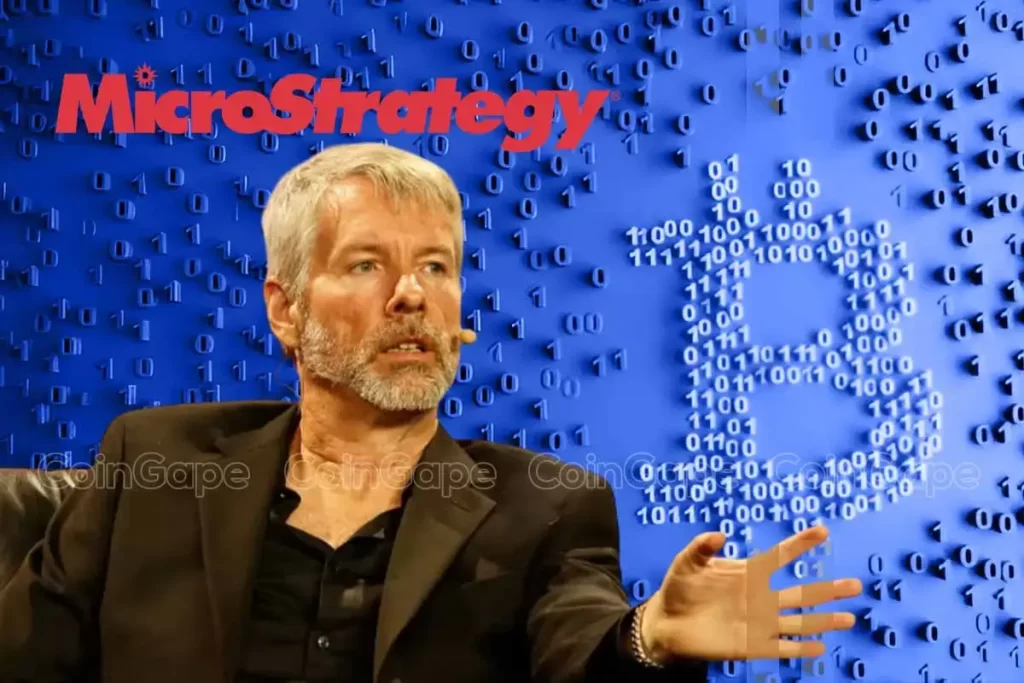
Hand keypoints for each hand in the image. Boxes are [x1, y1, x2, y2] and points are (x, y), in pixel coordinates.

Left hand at [639, 525, 861, 662]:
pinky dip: (800, 648)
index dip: (800, 544)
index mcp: (748, 573)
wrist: (667, 621)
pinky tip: (820, 647)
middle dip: (828, 590)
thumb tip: (719, 534)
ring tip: (848, 618)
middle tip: (855, 585)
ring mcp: (759, 622)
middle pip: (801, 593)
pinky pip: (781, 647)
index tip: (822, 530)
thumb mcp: (687, 562)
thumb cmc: (680, 588)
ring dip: (823, 620)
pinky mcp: (751, 645)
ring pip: (799, 621)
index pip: (780, 556)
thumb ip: (701, 548)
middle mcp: (760, 597)